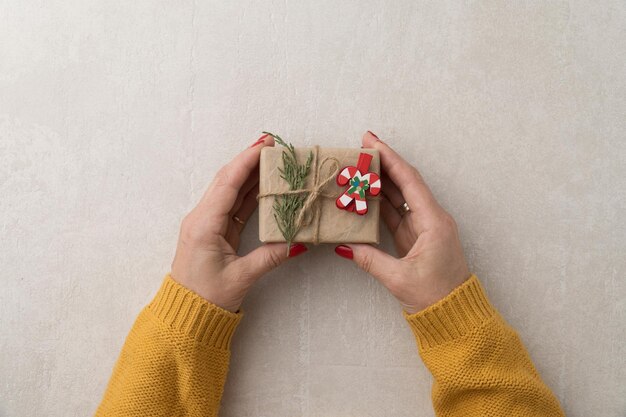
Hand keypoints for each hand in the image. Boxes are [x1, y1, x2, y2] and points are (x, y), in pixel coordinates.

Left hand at [171, 134, 307, 311]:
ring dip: (249, 174)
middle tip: (272, 145)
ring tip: (272, 160)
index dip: (247, 161)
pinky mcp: (213, 230)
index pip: (228, 183)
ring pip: (229, 190)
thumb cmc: (207, 298)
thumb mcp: (242, 277)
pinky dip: (248, 193)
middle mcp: (202, 217)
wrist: (186, 314)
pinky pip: (232, 205)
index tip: (265, 145)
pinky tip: (263, 185)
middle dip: (248, 160)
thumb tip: (299, 242)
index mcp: (204, 224)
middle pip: (227, 180)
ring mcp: (206, 223)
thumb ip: (271, 256)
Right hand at [334, 131, 470, 313]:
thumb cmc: (435, 297)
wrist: (454, 316)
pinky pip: (397, 214)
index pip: (409, 181)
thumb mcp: (399, 278)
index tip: (371, 140)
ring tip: (358, 168)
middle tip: (360, 147)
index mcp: (433, 222)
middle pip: (405, 183)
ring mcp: (423, 228)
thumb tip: (344, 246)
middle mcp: (431, 219)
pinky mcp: (416, 239)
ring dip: (380, 182)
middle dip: (383, 164)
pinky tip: (365, 196)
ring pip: (400, 197)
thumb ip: (370, 259)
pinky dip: (381, 204)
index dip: (390, 158)